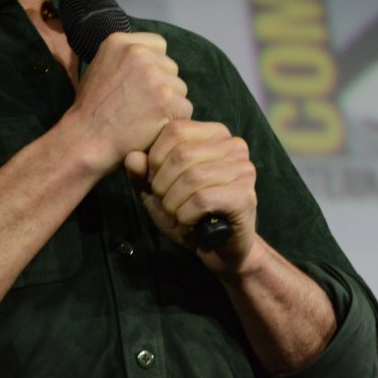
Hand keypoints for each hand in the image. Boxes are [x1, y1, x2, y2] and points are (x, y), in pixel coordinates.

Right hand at [65, 32, 191, 174]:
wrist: (85, 140)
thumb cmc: (91, 110)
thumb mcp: (100, 68)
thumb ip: (126, 57)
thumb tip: (152, 56)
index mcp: (120, 42)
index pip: (159, 44)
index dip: (154, 65)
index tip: (141, 83)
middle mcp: (138, 54)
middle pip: (171, 67)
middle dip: (162, 85)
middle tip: (140, 105)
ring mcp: (153, 76)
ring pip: (180, 88)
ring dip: (169, 104)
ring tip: (143, 117)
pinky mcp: (166, 100)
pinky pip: (184, 109)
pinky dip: (173, 121)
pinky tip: (152, 128)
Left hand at [124, 119, 257, 269]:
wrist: (218, 248)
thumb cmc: (188, 212)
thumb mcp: (158, 190)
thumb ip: (143, 172)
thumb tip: (132, 157)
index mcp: (215, 134)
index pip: (176, 129)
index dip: (155, 156)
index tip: (154, 180)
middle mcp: (234, 146)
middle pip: (182, 153)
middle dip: (163, 183)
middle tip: (164, 203)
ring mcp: (244, 170)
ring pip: (192, 178)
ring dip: (173, 202)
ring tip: (175, 214)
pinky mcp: (246, 197)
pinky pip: (203, 200)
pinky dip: (186, 215)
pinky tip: (188, 223)